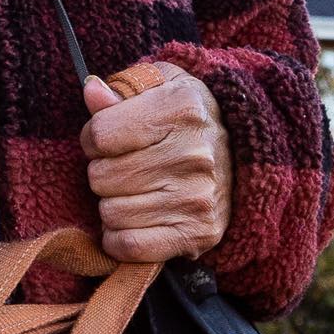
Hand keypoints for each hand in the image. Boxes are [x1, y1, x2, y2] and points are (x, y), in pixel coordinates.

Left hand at [79, 60, 231, 265]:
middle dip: (104, 172)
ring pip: (110, 213)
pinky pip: (129, 245)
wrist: (241, 158)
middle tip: (126, 167)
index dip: (93, 139)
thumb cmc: (187, 119)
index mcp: (183, 109)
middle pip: (101, 176)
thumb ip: (123, 88)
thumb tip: (92, 90)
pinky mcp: (198, 233)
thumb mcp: (161, 87)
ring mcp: (198, 197)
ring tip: (135, 190)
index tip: (108, 140)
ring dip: (112, 204)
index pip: (100, 135)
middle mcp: (195, 153)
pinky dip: (119, 238)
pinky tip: (133, 220)